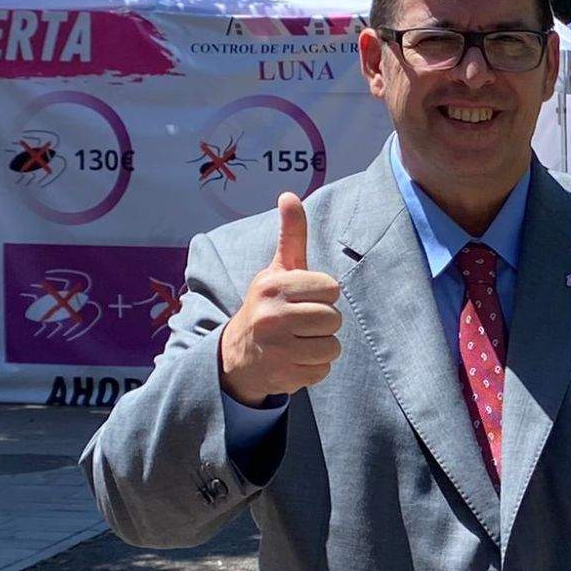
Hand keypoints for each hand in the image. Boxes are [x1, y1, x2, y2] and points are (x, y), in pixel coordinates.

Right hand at [219, 192, 343, 406]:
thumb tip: (289, 194)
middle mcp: (272, 316)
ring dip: (321, 346)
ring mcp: (276, 348)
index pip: (331, 288)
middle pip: (334, 318)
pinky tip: (294, 359)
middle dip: (323, 321)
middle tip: (301, 323)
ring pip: (332, 346)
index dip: (323, 294)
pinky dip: (314, 367)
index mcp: (273, 286)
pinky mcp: (283, 375)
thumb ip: (291, 235)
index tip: (303, 298)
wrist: (236, 354)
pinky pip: (324, 370)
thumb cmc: (268, 305)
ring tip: (298, 341)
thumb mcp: (277, 270)